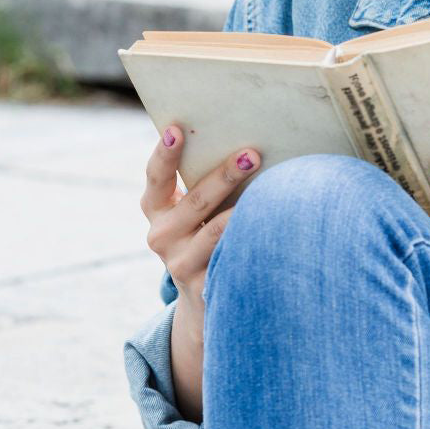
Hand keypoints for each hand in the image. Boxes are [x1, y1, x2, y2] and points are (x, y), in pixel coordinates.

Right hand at [140, 125, 260, 308]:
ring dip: (243, 210)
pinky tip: (273, 228)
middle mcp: (161, 235)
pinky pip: (231, 257)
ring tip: (271, 191)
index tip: (178, 128)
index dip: (165, 153)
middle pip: (196, 201)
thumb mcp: (193, 211)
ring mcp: (180, 263)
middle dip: (225, 175)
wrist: (202, 299)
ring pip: (215, 231)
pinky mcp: (203, 286)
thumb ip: (204, 183)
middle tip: (252, 155)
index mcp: (157, 209)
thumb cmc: (205, 234)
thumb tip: (245, 146)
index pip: (157, 177)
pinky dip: (250, 241)